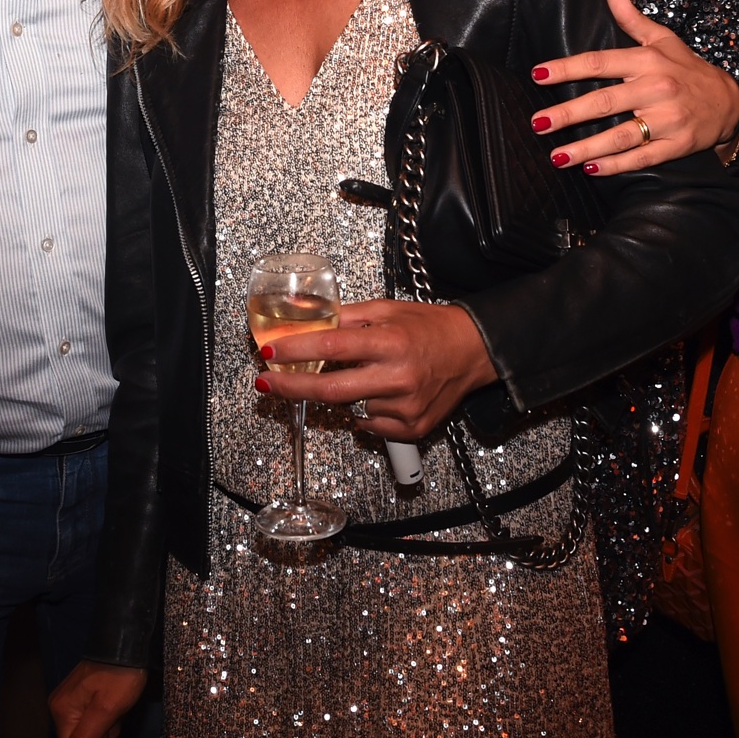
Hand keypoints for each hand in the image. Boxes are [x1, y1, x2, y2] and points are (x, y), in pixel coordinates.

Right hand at [50, 660, 147, 737]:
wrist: (126, 645)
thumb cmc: (120, 676)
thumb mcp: (107, 710)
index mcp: (61, 711)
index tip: (108, 729)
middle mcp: (58, 707)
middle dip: (101, 736)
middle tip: (114, 716)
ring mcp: (67, 700)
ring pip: (86, 733)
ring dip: (105, 726)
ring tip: (115, 707)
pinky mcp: (77, 696)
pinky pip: (89, 720)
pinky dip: (103, 717)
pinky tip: (111, 703)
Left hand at [256, 299, 496, 440]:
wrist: (473, 351)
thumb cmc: (429, 327)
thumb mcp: (387, 309)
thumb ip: (345, 316)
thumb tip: (303, 315)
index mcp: (390, 341)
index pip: (332, 346)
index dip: (296, 351)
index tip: (269, 353)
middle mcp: (398, 376)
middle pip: (331, 390)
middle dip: (292, 388)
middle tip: (265, 384)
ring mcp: (405, 406)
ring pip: (351, 407)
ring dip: (345, 393)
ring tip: (368, 374)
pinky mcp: (412, 427)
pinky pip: (370, 423)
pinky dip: (366, 410)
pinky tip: (383, 392)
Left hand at [530, 0, 738, 174]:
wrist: (728, 103)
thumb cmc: (687, 69)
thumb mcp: (662, 39)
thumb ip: (631, 17)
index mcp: (648, 62)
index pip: (600, 63)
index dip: (567, 68)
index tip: (538, 74)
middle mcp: (656, 89)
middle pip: (605, 102)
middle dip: (568, 114)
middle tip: (538, 123)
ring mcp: (667, 119)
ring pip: (620, 135)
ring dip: (586, 148)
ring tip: (557, 156)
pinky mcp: (676, 145)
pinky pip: (641, 157)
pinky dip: (615, 165)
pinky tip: (591, 169)